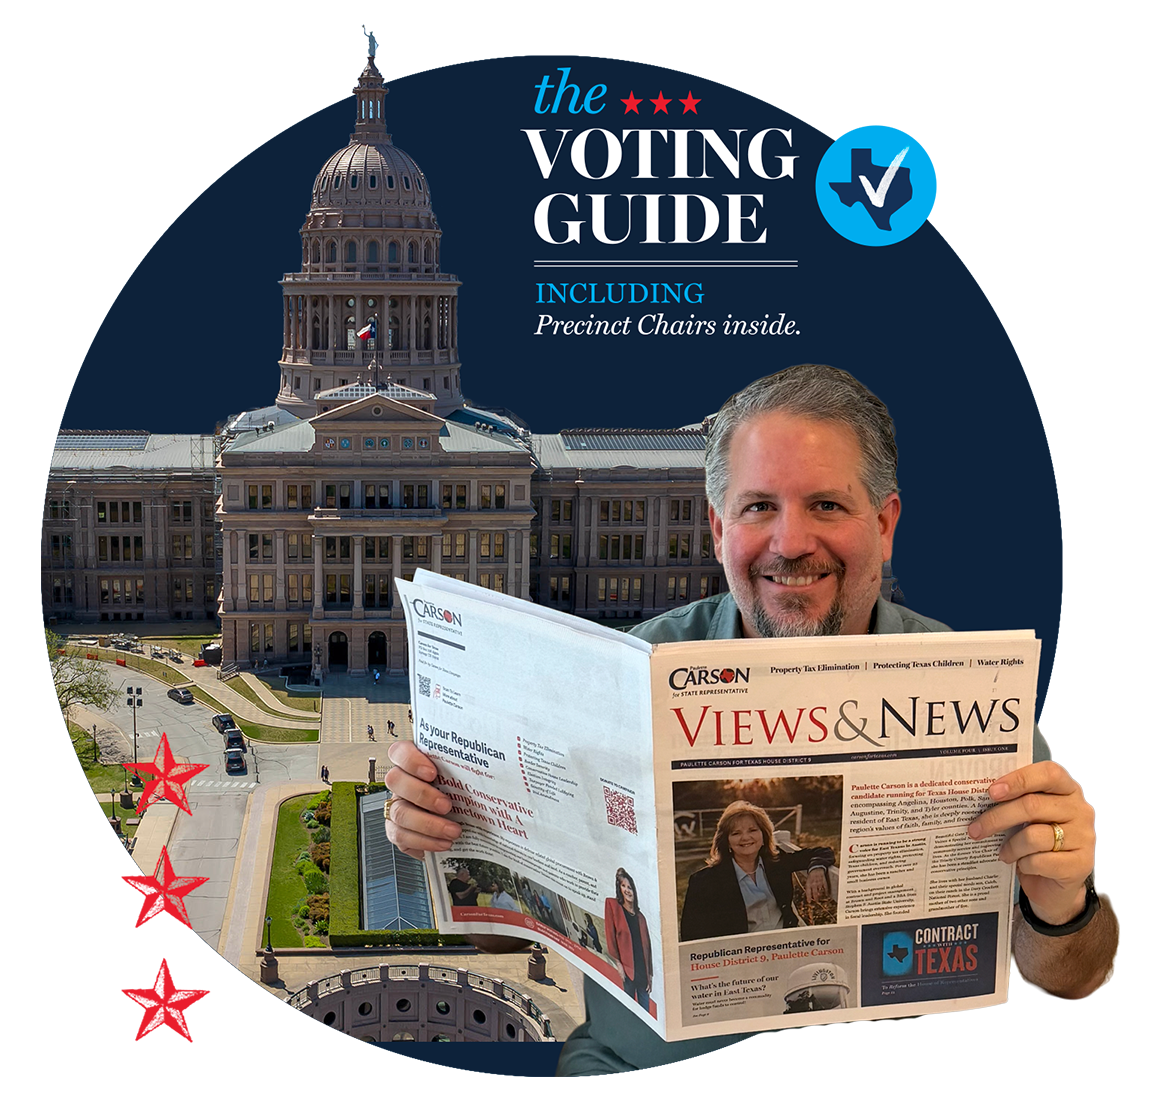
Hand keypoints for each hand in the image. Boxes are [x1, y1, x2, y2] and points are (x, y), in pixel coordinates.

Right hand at [382, 740, 460, 858]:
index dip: (411, 760)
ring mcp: (397, 806)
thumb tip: (499, 760)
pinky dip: (425, 841)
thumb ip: (471, 765)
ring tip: (453, 830)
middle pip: (395, 780)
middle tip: (447, 805)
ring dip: (428, 823)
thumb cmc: (462, 792)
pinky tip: (444, 842)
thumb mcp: (467, 775)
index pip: (400, 751)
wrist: (462, 823)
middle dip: (422, 794)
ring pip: (399, 812)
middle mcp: (402, 783)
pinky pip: (401, 836)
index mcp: (414, 763)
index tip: (432, 772)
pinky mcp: (398, 830)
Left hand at [968, 761, 1094, 923]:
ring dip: (1010, 846)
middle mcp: (1080, 810)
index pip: (1048, 773)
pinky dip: (1024, 864)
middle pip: (1032, 805)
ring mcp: (1084, 838)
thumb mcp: (1027, 817)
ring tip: (1003, 853)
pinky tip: (1022, 865)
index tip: (991, 791)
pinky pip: (1040, 861)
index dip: (1019, 779)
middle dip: (998, 817)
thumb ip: (1014, 801)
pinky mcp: (1080, 864)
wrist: (1055, 884)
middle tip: (975, 829)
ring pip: (1033, 836)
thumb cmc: (1037, 841)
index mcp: (1067, 789)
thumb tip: (975, 796)